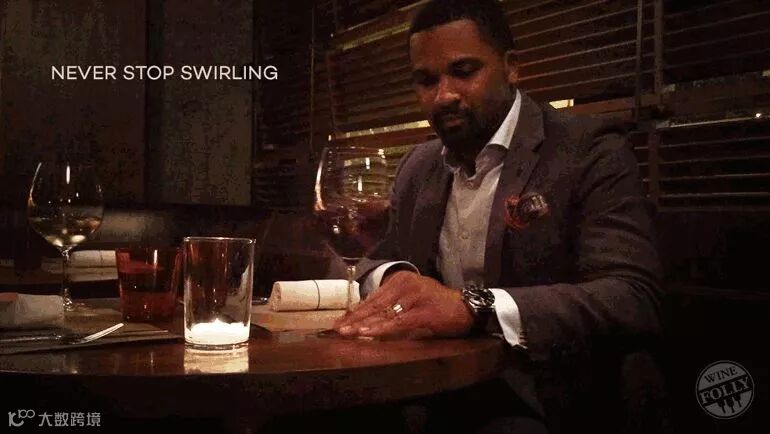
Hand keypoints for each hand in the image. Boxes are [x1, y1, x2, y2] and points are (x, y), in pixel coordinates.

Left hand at [333, 271, 473, 338]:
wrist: (467, 308)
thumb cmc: (438, 306)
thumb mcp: (412, 300)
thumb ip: (392, 305)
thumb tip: (366, 317)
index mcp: (401, 279)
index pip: (373, 297)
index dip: (356, 311)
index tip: (340, 322)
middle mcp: (406, 284)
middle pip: (375, 305)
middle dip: (354, 319)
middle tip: (337, 330)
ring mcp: (415, 296)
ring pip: (384, 313)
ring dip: (363, 325)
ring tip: (347, 333)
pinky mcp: (423, 311)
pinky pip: (398, 322)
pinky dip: (381, 329)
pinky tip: (368, 334)